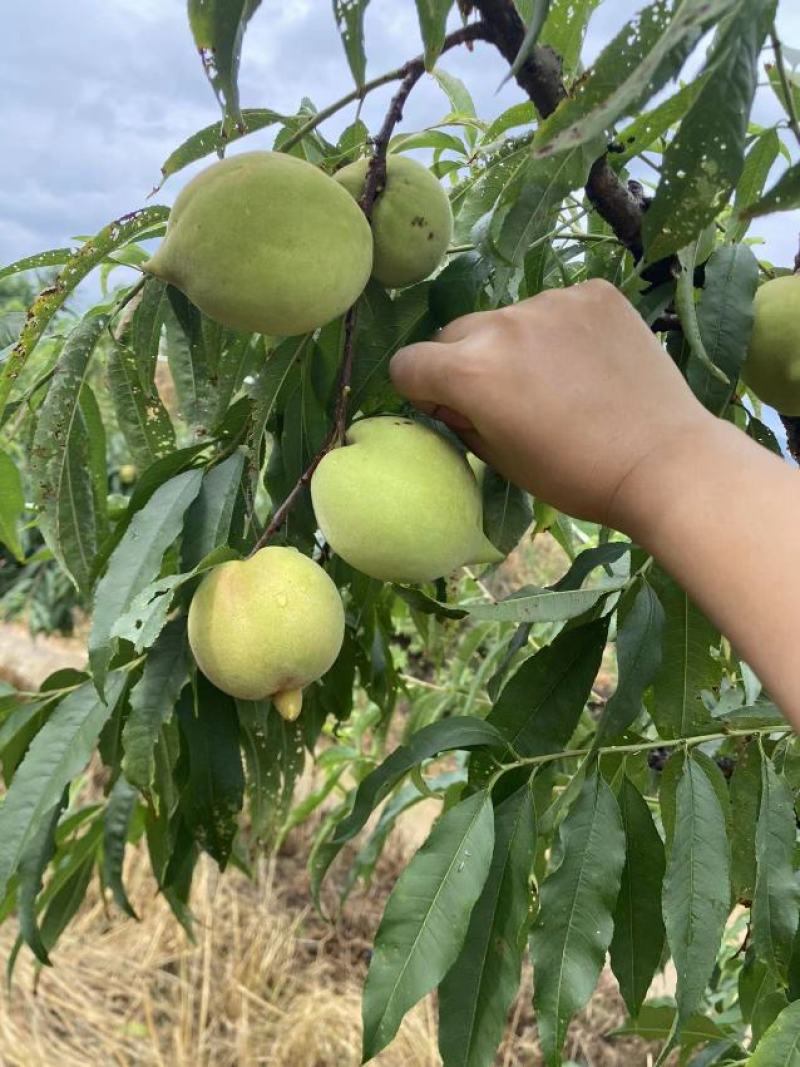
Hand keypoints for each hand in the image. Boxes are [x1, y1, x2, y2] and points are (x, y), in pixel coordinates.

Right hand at [390, 279, 714, 532]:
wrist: (662, 461)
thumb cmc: (574, 475)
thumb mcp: (500, 460)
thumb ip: (461, 419)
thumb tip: (450, 399)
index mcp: (470, 372)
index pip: (407, 364)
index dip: (421, 391)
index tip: (452, 410)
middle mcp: (503, 325)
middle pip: (454, 334)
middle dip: (465, 363)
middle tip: (508, 399)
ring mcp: (552, 302)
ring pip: (507, 319)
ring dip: (516, 345)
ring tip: (559, 383)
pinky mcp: (594, 293)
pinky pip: (555, 307)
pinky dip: (560, 331)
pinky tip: (588, 363)